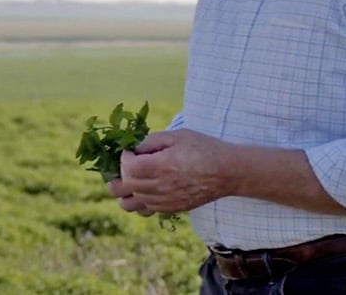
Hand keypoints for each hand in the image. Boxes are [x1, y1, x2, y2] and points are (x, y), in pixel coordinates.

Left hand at [112, 129, 238, 214]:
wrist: (227, 172)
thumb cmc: (203, 149)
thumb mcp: (177, 136)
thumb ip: (151, 141)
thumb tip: (133, 148)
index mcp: (161, 167)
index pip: (127, 168)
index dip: (123, 157)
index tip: (130, 150)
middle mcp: (159, 188)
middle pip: (123, 187)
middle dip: (118, 173)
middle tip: (125, 163)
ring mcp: (164, 202)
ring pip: (129, 204)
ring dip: (124, 191)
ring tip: (129, 179)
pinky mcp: (170, 209)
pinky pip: (144, 210)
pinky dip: (137, 201)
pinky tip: (144, 188)